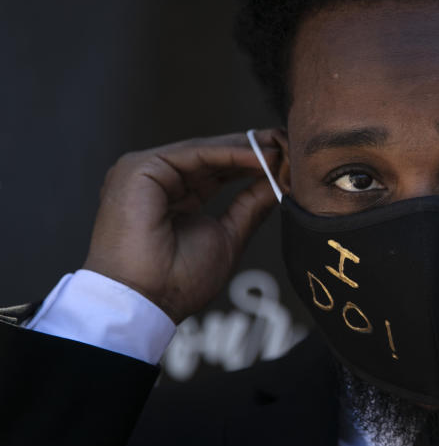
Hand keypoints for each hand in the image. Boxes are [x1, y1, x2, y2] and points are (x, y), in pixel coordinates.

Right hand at [82, 130, 282, 323]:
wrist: (146, 302)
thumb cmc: (179, 282)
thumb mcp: (228, 235)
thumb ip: (251, 206)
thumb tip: (280, 182)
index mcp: (174, 197)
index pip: (218, 171)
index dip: (253, 164)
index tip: (288, 160)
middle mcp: (157, 181)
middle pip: (212, 156)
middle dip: (254, 149)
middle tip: (290, 143)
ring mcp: (145, 172)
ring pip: (206, 151)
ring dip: (247, 149)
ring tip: (283, 148)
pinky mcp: (140, 168)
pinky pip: (195, 153)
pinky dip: (231, 153)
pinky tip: (261, 157)